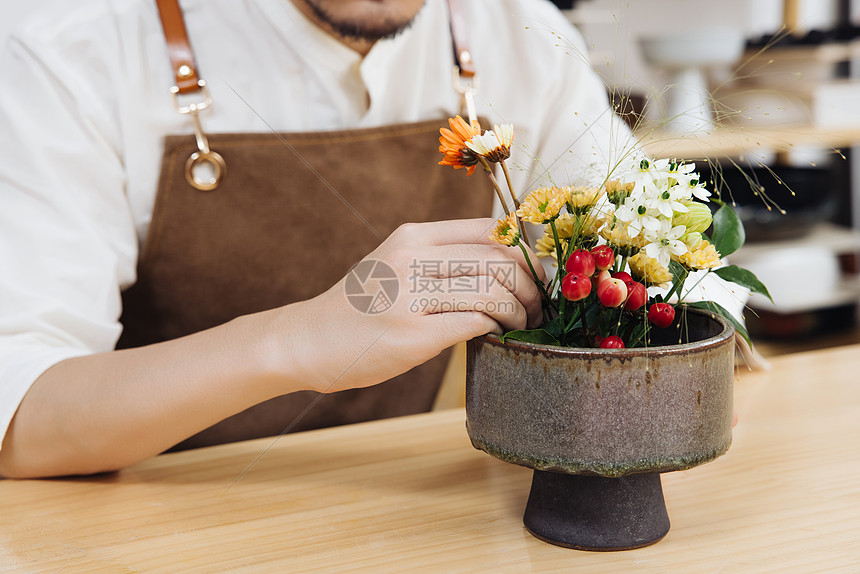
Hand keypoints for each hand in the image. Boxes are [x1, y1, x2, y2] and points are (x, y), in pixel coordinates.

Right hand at [278, 218, 545, 393]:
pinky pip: (475, 323)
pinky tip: (498, 336)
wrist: (307, 340)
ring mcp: (410, 296)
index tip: (540, 272)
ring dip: (521, 312)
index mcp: (413, 236)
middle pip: (499, 259)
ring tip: (525, 324)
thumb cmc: (358, 306)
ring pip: (494, 292)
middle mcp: (412, 258)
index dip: (526, 250)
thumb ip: (439, 258)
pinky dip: (497, 330)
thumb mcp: (393, 263)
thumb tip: (506, 262)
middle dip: (532, 285)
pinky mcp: (412, 334)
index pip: (489, 230)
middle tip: (539, 306)